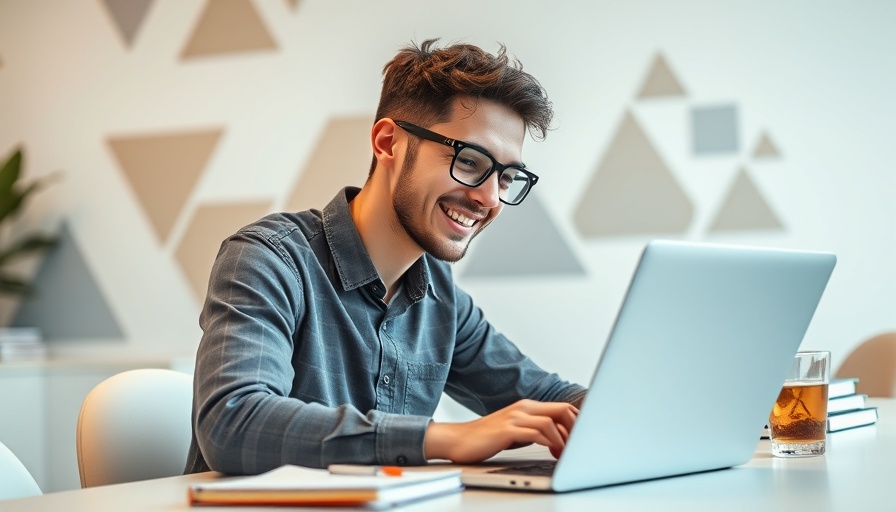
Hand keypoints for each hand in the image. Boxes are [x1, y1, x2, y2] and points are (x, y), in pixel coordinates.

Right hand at [423, 399, 578, 463]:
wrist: (458, 440)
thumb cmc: (487, 438)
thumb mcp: (516, 432)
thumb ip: (536, 431)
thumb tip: (561, 440)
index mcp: (528, 406)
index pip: (563, 408)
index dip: (578, 423)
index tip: (582, 441)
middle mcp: (524, 408)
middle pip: (562, 410)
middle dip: (577, 429)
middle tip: (579, 448)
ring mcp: (515, 417)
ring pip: (552, 421)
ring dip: (564, 440)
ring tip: (565, 454)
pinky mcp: (507, 430)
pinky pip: (536, 433)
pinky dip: (549, 443)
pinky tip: (551, 453)